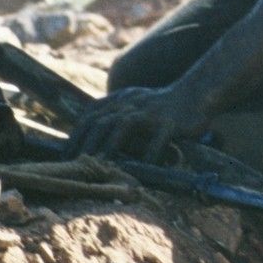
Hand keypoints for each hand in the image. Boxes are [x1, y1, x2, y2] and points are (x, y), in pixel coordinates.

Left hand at [67, 84, 209, 163]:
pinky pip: (157, 140)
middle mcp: (133, 102)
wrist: (196, 92)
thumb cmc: (162, 106)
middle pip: (102, 120)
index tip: (66, 157)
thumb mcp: (135, 104)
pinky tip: (142, 170)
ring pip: (124, 125)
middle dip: (86, 144)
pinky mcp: (171, 121)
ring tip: (101, 166)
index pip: (90, 115)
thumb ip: (115, 117)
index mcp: (121, 98)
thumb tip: (90, 143)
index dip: (76, 136)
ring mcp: (152, 111)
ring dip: (110, 146)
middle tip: (76, 166)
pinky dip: (149, 155)